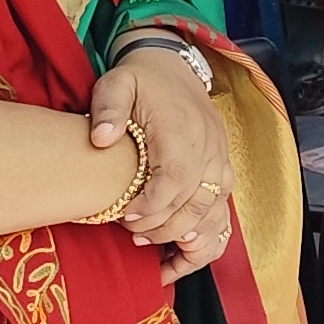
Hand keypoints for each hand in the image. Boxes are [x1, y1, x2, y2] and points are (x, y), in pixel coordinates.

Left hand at [90, 35, 233, 276]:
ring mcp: (220, 164)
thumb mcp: (117, 83)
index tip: (126, 216)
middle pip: (195, 204)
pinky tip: (181, 252)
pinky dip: (206, 238)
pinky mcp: (222, 174)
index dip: (152, 206)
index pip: (175, 179)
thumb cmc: (142, 82)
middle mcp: (209, 150)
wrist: (175, 71)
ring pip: (214, 214)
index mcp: (183, 131)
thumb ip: (108, 108)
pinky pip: (223, 214)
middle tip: (132, 236)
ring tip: (153, 247)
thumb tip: (101, 138)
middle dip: (163, 228)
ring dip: (185, 237)